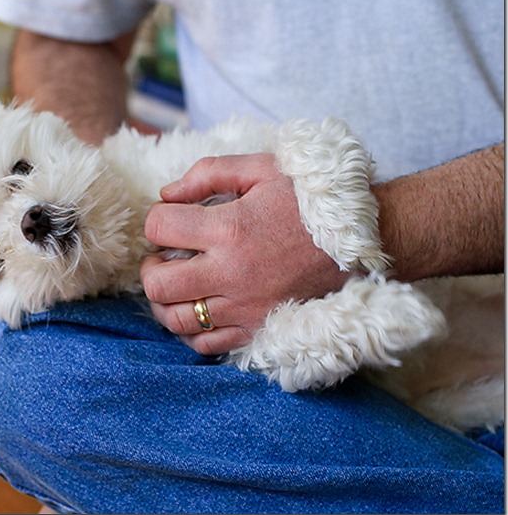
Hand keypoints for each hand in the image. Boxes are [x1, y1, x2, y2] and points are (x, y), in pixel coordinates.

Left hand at [141, 153, 352, 354]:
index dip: (156, 219)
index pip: (158, 227)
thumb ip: (208, 173)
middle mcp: (232, 273)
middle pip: (157, 283)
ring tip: (177, 283)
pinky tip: (197, 309)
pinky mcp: (258, 328)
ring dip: (165, 301)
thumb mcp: (262, 169)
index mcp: (230, 228)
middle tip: (164, 257)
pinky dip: (191, 330)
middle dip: (151, 267)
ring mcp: (244, 306)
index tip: (171, 219)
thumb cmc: (309, 202)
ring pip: (176, 319)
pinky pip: (205, 344)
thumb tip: (166, 195)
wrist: (363, 242)